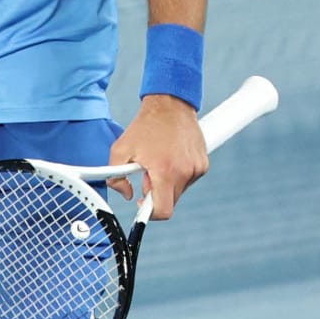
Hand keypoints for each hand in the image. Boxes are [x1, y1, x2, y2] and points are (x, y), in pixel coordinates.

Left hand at [107, 95, 207, 218]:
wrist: (170, 104)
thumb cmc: (145, 126)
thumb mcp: (120, 150)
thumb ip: (116, 177)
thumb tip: (126, 195)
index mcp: (165, 171)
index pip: (163, 211)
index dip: (150, 214)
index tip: (142, 206)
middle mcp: (185, 172)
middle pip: (170, 201)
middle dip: (156, 193)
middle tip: (147, 173)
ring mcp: (196, 169)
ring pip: (179, 190)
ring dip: (168, 182)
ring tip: (160, 160)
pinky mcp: (203, 164)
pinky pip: (188, 179)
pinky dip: (179, 174)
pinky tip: (171, 156)